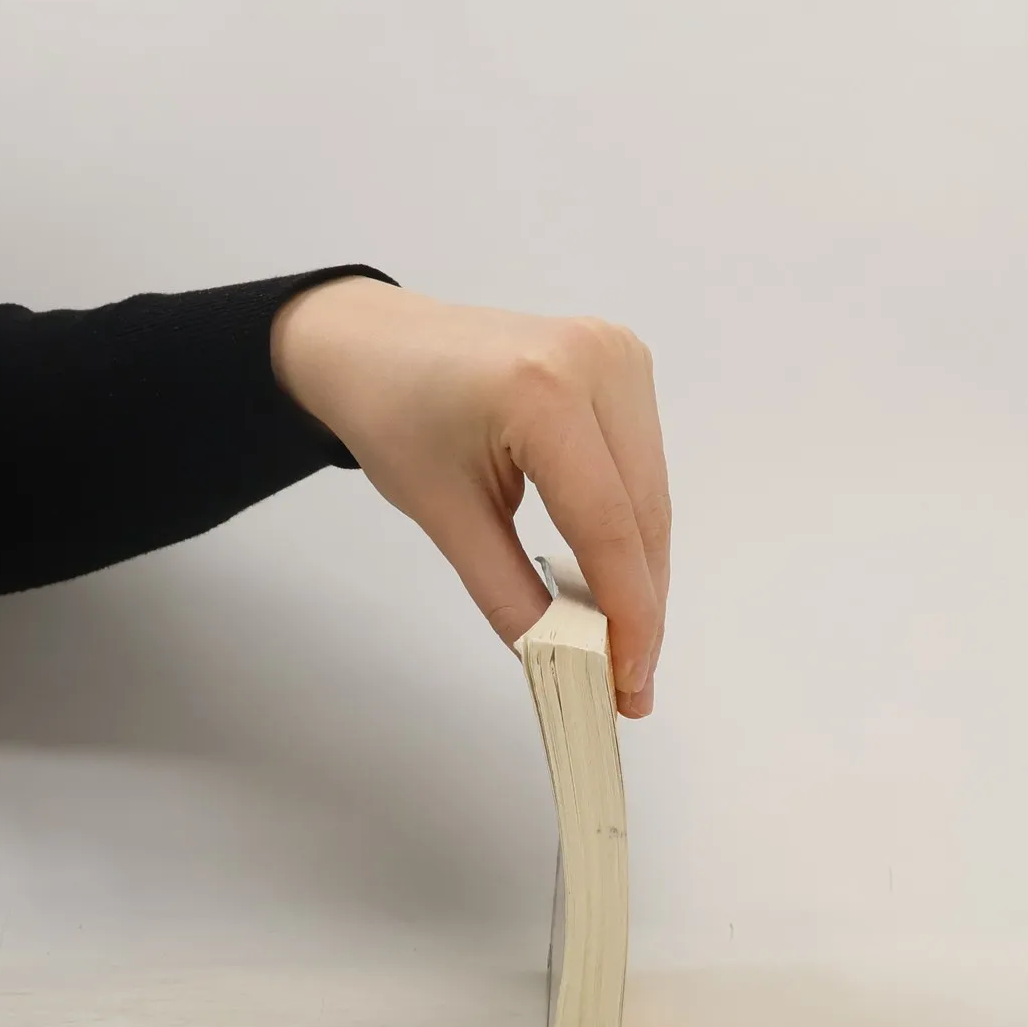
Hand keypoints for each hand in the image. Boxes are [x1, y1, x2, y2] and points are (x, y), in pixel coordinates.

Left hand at [271, 277, 669, 716]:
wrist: (374, 343)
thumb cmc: (394, 416)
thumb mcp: (444, 516)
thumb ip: (510, 596)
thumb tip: (566, 664)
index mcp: (542, 390)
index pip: (606, 523)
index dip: (627, 612)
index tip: (629, 681)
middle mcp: (596, 360)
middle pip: (642, 512)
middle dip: (641, 604)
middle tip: (631, 682)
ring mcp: (618, 354)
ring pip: (653, 494)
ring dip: (642, 571)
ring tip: (625, 642)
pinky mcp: (625, 362)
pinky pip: (644, 466)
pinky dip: (633, 526)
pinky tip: (616, 576)